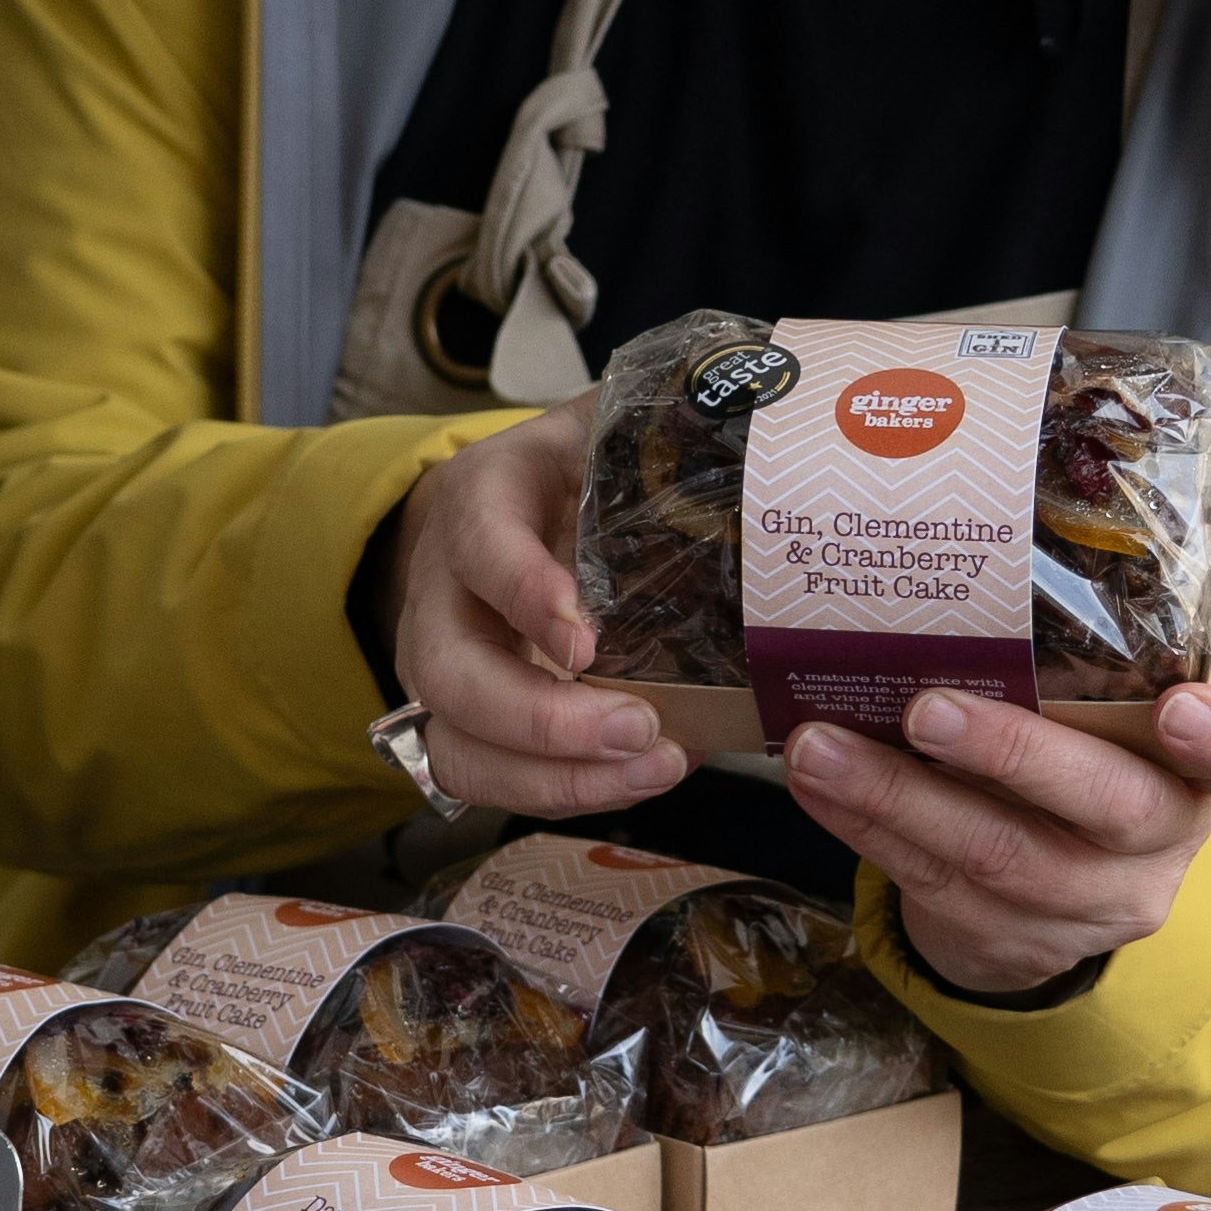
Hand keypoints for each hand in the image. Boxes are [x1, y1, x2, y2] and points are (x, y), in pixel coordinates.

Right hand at [385, 408, 688, 820]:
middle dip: (540, 719)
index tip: (586, 640)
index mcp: (481, 498)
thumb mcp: (611, 425)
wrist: (514, 503)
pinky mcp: (466, 721)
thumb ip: (666, 420)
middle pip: (449, 674)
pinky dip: (565, 791)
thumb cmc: (581, 466)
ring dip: (552, 778)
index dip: (525, 595)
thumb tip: (768, 418)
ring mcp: (444, 664)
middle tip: (639, 729)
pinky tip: (641, 776)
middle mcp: (442, 588)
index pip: (481, 545)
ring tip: (655, 769)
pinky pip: (490, 778)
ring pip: (458, 745)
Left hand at [781, 684, 1210, 999]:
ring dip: (895, 796)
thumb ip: (1078, 672)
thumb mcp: (1107, 724)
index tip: (1184, 708)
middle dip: (1013, 757)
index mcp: (1201, 773)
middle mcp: (1159, 843)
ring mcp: (1087, 904)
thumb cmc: (1079, 764)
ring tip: (819, 745)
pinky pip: (931, 882)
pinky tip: (816, 782)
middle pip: (1108, 808)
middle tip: (927, 710)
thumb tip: (954, 566)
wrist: (1055, 904)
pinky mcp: (1011, 939)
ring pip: (997, 855)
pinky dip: (864, 825)